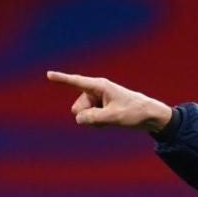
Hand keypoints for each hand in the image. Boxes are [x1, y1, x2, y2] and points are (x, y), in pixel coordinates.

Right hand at [46, 71, 172, 132]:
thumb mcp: (114, 117)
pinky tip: (112, 120)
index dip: (61, 78)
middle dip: (88, 116)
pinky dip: (99, 122)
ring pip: (85, 115)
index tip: (48, 74)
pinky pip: (91, 118)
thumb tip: (78, 119)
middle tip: (108, 117)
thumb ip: (94, 118)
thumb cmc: (134, 112)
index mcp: (100, 86)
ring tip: (113, 118)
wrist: (149, 115)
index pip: (76, 82)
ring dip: (95, 120)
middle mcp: (96, 90)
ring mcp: (98, 99)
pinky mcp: (100, 107)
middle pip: (79, 108)